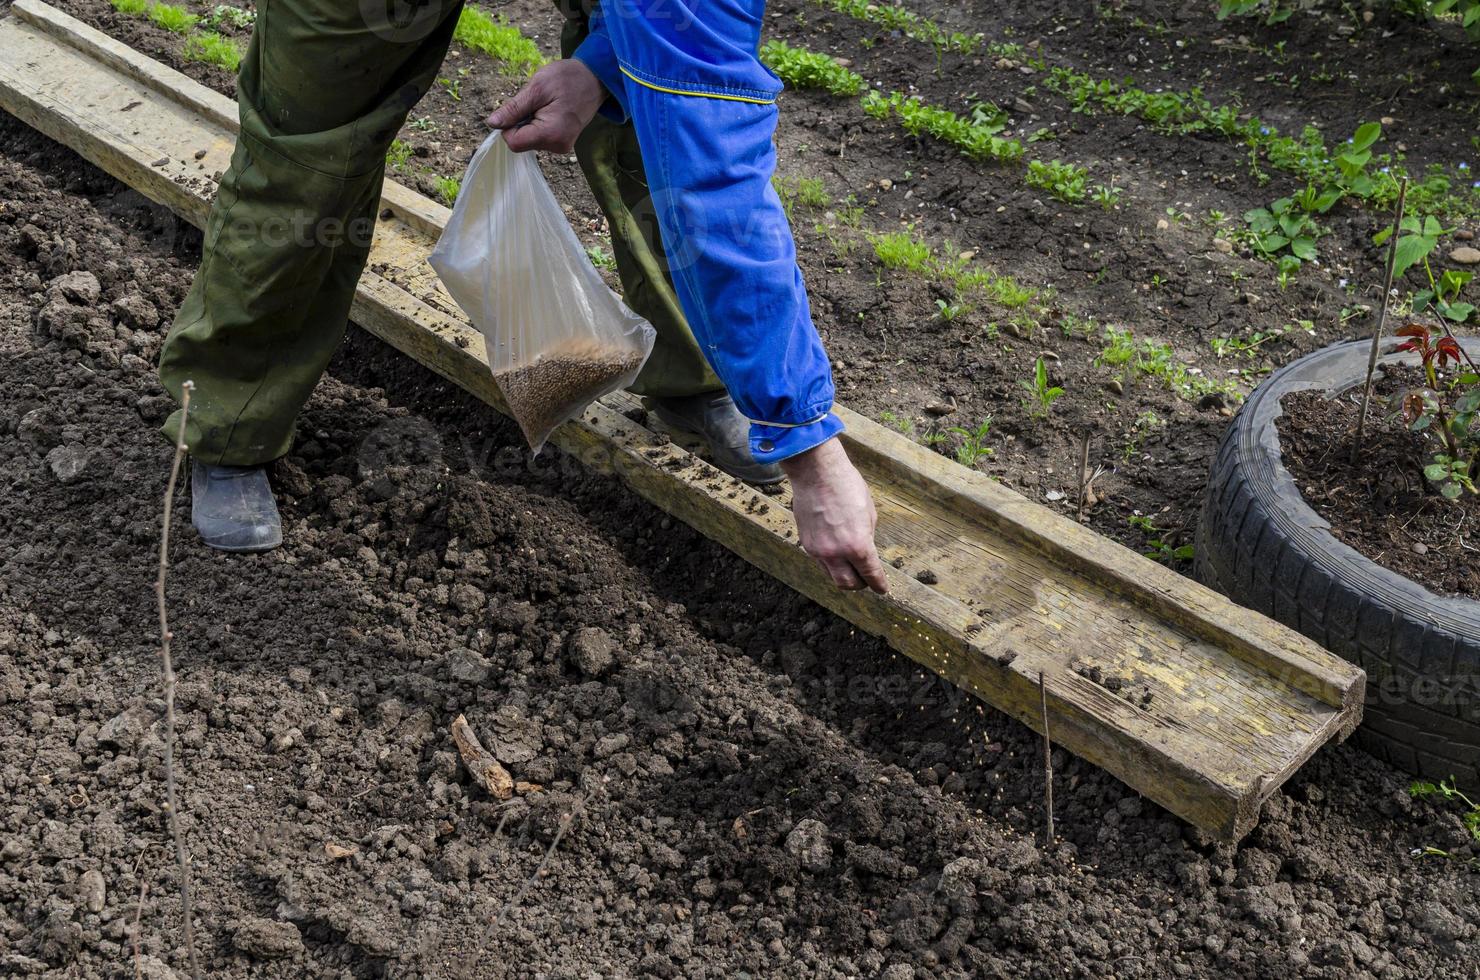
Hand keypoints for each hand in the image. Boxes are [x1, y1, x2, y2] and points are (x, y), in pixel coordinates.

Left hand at [486, 59, 605, 153]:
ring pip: (529, 139)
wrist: (594, 79)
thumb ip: (514, 109)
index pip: (513, 142)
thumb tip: (492, 124)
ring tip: (546, 105)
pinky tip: (550, 110)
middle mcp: (557, 146)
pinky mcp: (562, 143)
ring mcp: (561, 146)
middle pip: (521, 142)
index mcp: (550, 134)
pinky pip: (539, 137)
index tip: (520, 106)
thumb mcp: (537, 88)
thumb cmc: (568, 78)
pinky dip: (538, 123)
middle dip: (521, 122)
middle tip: (537, 102)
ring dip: (529, 122)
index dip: (508, 125)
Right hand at [782, 437, 888, 593]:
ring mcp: (818, 550)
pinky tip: (835, 550)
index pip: (870, 575)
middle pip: (848, 584)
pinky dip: (830, 561)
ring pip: (832, 575)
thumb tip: (865, 550)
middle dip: (860, 584)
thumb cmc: (847, 486)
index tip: (882, 589)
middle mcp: (836, 553)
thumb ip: (867, 536)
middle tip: (866, 579)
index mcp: (858, 545)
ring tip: (850, 565)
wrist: (816, 472)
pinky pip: (820, 561)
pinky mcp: (805, 543)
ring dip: (843, 574)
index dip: (878, 585)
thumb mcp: (869, 512)